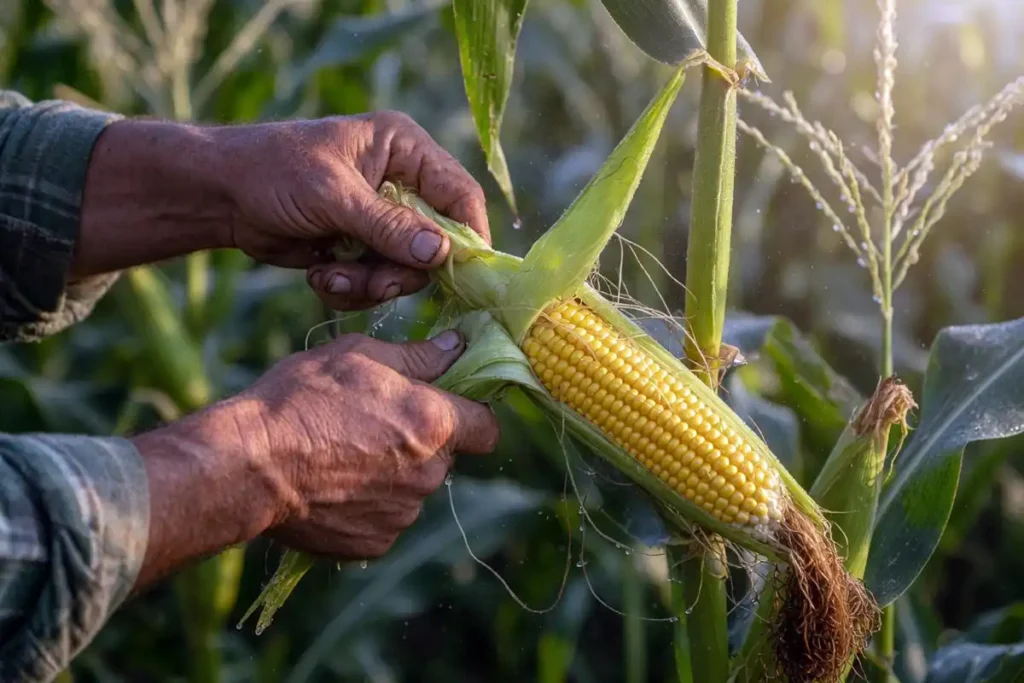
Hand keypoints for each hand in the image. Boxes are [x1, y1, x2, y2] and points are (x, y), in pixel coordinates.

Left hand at [75, 111, 488, 309]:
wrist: (221, 195)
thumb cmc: (274, 173)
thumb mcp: (334, 197)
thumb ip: (389, 226)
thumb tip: (442, 254)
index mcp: (405, 149)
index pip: (461, 195)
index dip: (467, 237)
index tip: (461, 276)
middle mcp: (402, 182)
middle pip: (436, 244)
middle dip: (400, 270)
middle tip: (372, 283)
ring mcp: (382, 218)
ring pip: (405, 270)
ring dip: (369, 283)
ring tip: (328, 275)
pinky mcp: (361, 248)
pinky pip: (377, 282)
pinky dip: (350, 287)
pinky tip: (319, 274)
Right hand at [131, 330, 499, 587]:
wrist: (247, 466)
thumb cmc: (301, 398)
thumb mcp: (358, 355)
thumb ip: (418, 355)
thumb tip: (457, 345)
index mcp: (434, 424)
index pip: (488, 429)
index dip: (471, 417)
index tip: (447, 409)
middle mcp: (429, 474)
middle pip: (444, 458)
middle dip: (420, 443)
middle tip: (371, 426)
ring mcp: (402, 515)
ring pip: (412, 490)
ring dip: (392, 475)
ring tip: (341, 456)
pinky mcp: (374, 545)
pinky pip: (384, 521)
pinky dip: (366, 507)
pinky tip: (331, 488)